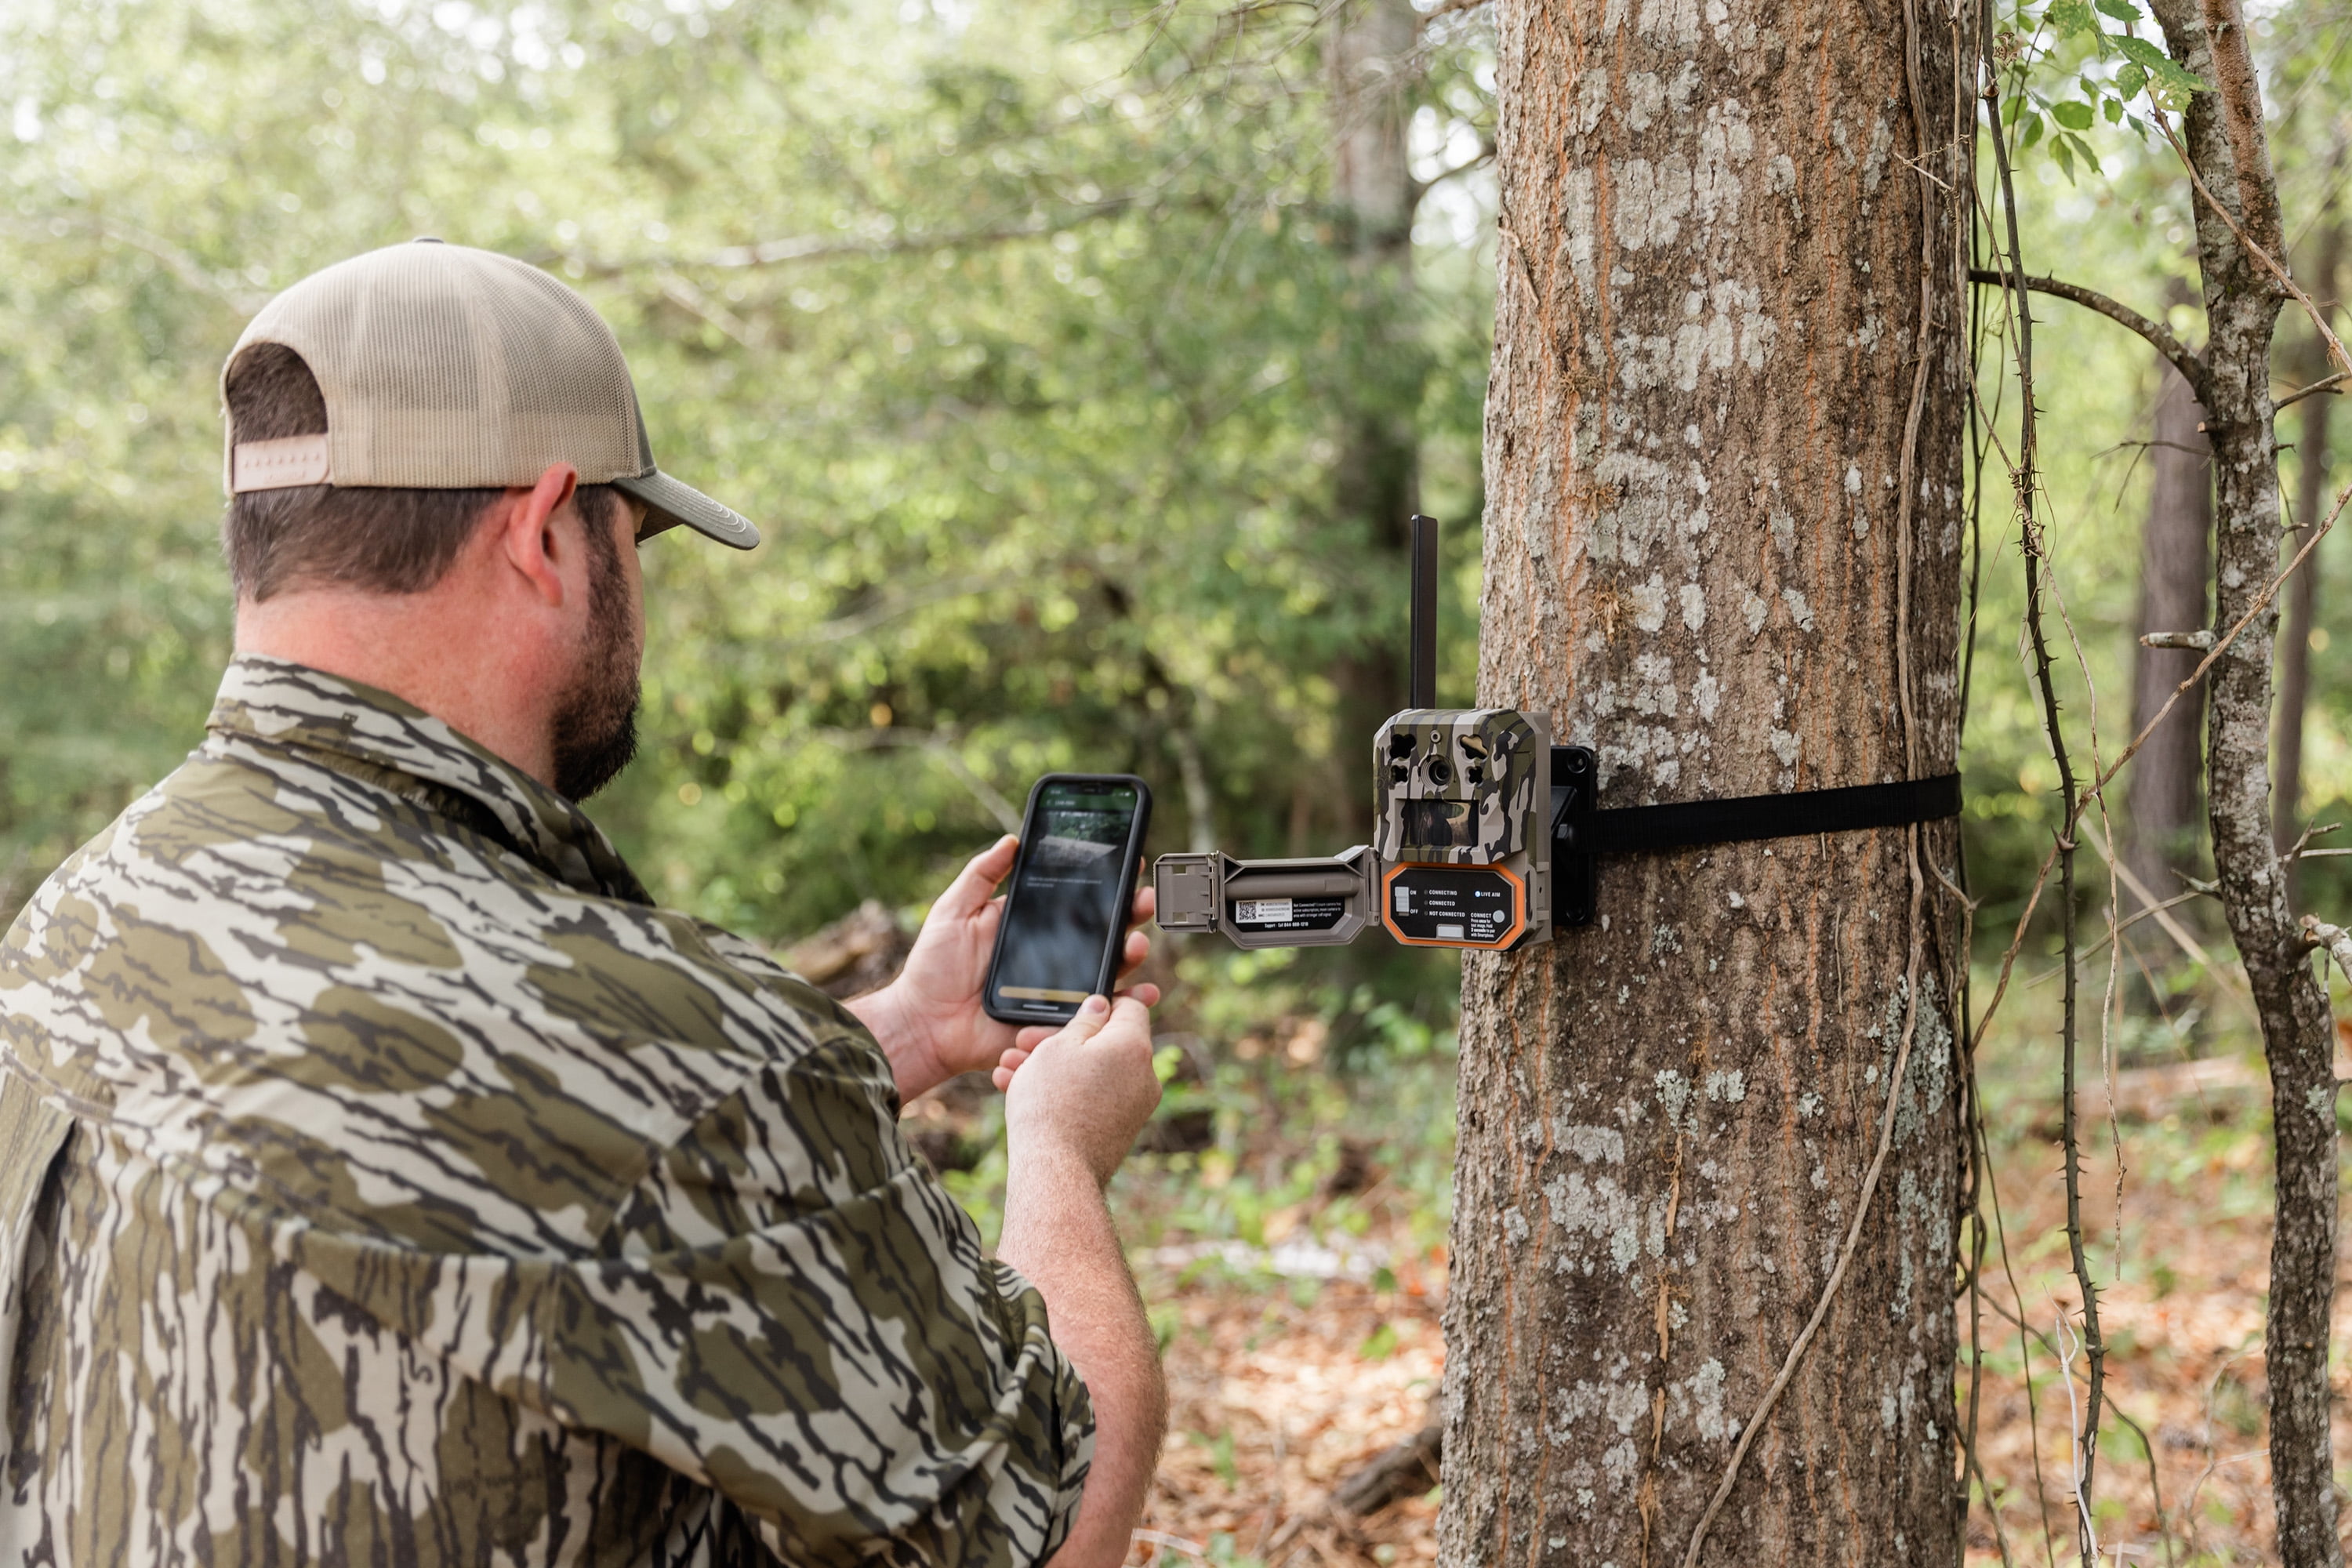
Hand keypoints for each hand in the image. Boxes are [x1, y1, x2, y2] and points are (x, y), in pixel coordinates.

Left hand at [846, 835, 1156, 1103]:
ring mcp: (1060, 989)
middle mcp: (1054, 954)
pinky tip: (1144, 991)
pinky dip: (1126, 1003)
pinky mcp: (1059, 1022)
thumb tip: (1013, 839)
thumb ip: (981, 874)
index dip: (1107, 883)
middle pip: (1104, 932)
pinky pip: (1099, 1013)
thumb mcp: (953, 910)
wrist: (923, 1025)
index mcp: (1033, 925)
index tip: (1130, 862)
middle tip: (1143, 900)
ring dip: (1131, 954)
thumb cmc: (933, 968)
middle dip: (1131, 913)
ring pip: (1109, 969)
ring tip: (1136, 943)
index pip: (1078, 900)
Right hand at [1001, 993, 1161, 1187]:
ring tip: (1011, 1070)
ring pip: (1093, 1073)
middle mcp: (1145, 1076)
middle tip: (1024, 1043)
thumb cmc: (1051, 1103)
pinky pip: (1093, 1099)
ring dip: (1054, 1067)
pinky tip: (1022, 1094)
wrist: (1056, 1173)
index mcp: (1134, 1046)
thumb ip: (1083, 1020)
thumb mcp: (1058, 1047)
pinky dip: (1065, 1093)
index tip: (1070, 1009)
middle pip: (1106, 1043)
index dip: (1099, 1002)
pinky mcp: (1121, 1130)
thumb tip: (1101, 1005)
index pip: (1130, 1006)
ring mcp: (1135, 1107)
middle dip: (1062, 1039)